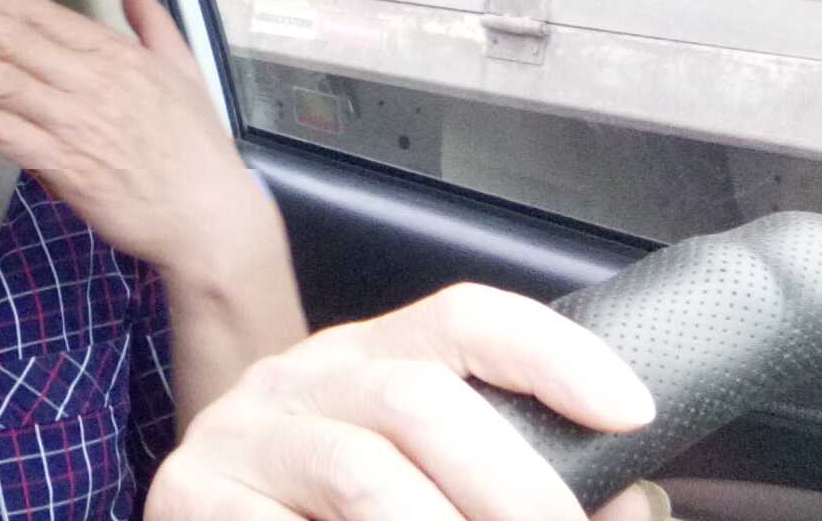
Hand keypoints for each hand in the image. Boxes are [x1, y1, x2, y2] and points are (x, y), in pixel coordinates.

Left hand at [0, 0, 257, 275]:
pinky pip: (1, 132)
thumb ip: (151, 19)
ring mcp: (76, 122)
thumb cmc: (196, 151)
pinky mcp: (65, 165)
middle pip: (7, 35)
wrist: (211, 220)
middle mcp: (91, 80)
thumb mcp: (183, 68)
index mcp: (116, 54)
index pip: (39, 11)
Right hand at [146, 283, 663, 520]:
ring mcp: (237, 436)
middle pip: (419, 398)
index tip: (630, 410)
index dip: (550, 353)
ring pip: (365, 477)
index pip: (461, 320)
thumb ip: (518, 483)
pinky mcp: (191, 497)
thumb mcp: (421, 485)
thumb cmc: (324, 517)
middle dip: (512, 488)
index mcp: (364, 359)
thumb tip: (630, 500)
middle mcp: (297, 379)